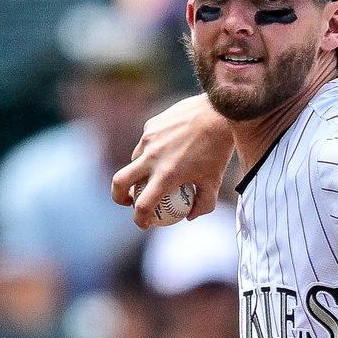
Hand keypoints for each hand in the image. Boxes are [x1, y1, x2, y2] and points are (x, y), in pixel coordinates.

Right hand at [110, 94, 235, 227]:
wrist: (219, 113)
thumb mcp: (215, 181)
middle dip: (119, 197)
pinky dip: (150, 153)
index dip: (139, 219)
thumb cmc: (219, 150)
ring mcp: (149, 140)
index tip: (144, 224)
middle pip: (119, 182)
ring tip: (154, 175)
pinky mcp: (150, 126)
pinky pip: (145, 144)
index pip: (143, 205)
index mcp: (167, 175)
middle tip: (128, 202)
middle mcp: (152, 157)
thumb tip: (188, 216)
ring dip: (138, 173)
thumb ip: (203, 204)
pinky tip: (167, 151)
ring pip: (134, 162)